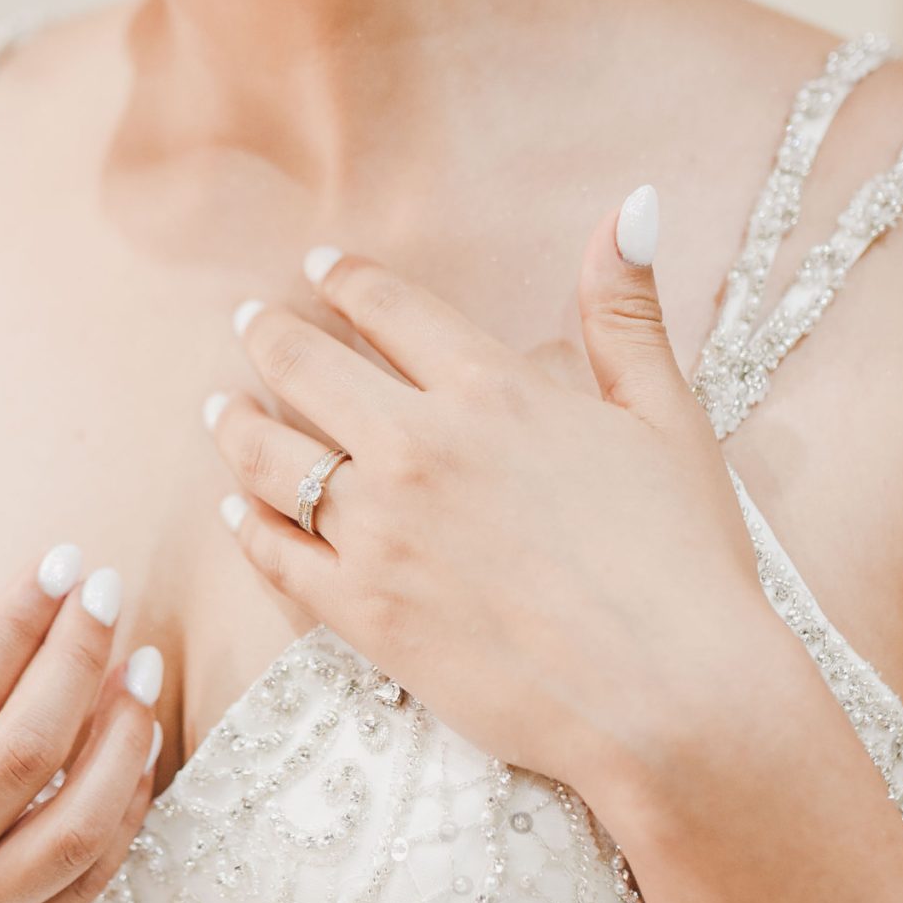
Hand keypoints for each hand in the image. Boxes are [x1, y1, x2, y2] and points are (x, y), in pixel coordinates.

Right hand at [0, 547, 162, 902]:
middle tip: (109, 590)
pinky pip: (85, 884)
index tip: (58, 563)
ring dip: (123, 736)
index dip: (17, 622)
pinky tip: (134, 749)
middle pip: (23, 749)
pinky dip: (122, 813)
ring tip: (139, 665)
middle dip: (78, 656)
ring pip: (73, 824)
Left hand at [205, 190, 770, 814]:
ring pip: (268, 457)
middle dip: (268, 333)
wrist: (670, 697)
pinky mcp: (362, 614)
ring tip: (221, 408)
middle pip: (305, 366)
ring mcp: (379, 532)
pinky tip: (235, 512)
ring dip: (235, 424)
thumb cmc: (682, 561)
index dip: (345, 279)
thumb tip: (635, 205)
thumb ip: (627, 312)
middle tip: (250, 321)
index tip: (321, 267)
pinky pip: (274, 556)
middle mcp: (418, 447)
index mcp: (492, 390)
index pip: (388, 307)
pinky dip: (246, 527)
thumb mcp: (668, 418)